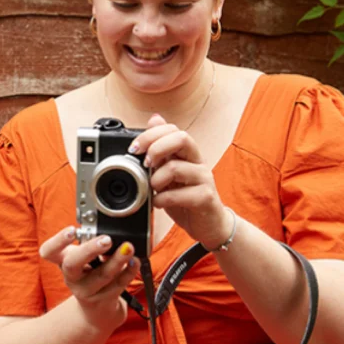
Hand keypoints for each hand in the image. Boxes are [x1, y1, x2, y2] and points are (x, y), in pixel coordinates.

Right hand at [39, 228, 138, 328]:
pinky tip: (135, 262)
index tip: (72, 230)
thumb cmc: (90, 274)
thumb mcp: (85, 258)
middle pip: (72, 264)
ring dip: (117, 260)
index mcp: (62, 261)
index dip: (57, 241)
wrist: (96, 310)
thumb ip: (92, 243)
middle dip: (90, 249)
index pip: (48, 252)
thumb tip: (110, 229)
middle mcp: (71, 277)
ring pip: (101, 275)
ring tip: (128, 248)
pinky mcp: (103, 299)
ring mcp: (86, 291)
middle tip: (106, 239)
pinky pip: (118, 285)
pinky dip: (129, 272)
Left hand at [130, 114, 233, 249]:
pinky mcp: (205, 198)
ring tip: (152, 189)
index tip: (135, 148)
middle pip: (182, 138)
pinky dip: (163, 199)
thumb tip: (154, 119)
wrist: (209, 224)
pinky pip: (181, 194)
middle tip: (145, 163)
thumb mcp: (169, 172)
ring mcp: (204, 179)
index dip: (151, 134)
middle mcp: (198, 162)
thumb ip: (162, 149)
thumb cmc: (187, 199)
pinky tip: (158, 202)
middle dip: (156, 147)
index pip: (173, 129)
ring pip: (177, 167)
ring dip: (156, 179)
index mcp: (188, 153)